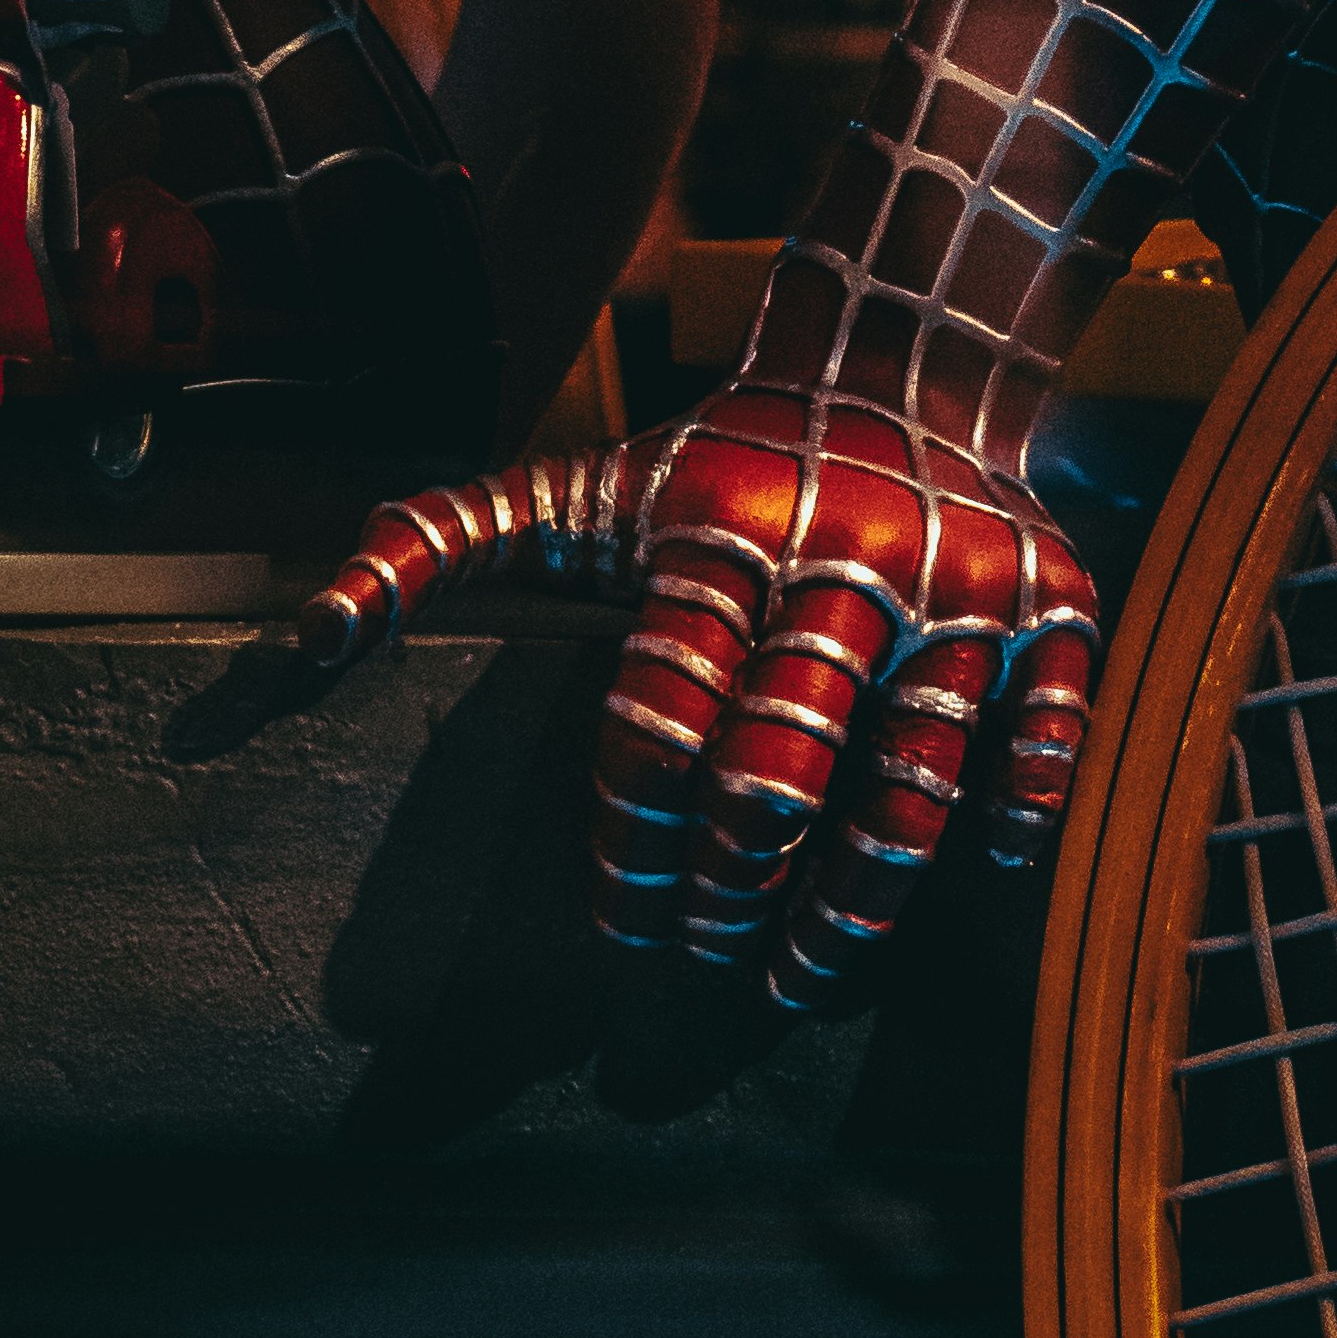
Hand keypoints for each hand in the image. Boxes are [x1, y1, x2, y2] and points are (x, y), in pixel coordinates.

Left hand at [171, 383, 1092, 1011]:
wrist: (905, 357)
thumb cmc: (707, 460)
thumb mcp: (561, 485)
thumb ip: (416, 555)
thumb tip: (277, 665)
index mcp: (714, 533)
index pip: (658, 726)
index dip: (630, 849)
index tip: (621, 926)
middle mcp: (845, 558)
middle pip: (776, 776)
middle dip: (728, 895)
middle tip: (704, 960)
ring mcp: (963, 586)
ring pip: (907, 790)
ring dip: (847, 914)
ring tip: (796, 980)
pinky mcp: (1059, 603)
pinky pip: (1039, 750)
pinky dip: (1001, 829)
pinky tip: (948, 881)